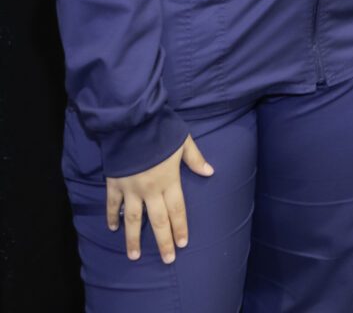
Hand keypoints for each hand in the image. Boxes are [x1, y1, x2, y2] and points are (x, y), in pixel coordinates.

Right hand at [106, 135, 212, 261]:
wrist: (133, 122)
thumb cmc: (161, 130)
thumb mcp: (183, 141)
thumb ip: (195, 159)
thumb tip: (210, 172)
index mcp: (168, 180)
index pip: (177, 209)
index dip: (180, 227)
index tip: (183, 244)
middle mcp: (150, 189)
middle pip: (157, 220)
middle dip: (163, 241)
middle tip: (167, 259)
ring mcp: (130, 188)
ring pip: (132, 219)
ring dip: (133, 238)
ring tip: (134, 255)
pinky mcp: (114, 184)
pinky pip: (112, 205)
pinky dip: (112, 217)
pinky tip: (113, 229)